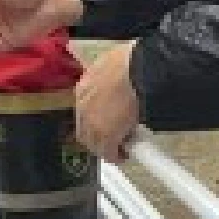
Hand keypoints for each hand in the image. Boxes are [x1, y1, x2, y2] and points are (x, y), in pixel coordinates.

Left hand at [76, 43, 141, 161]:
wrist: (136, 70)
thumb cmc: (129, 62)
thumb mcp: (112, 63)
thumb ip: (109, 75)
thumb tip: (117, 76)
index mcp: (83, 88)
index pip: (83, 111)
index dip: (94, 120)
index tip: (106, 123)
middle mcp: (83, 107)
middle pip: (84, 129)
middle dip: (97, 137)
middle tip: (113, 141)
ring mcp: (92, 123)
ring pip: (94, 142)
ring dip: (106, 148)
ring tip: (121, 150)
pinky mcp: (106, 135)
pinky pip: (108, 152)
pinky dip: (116, 156)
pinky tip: (124, 156)